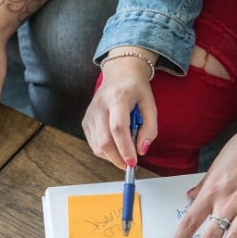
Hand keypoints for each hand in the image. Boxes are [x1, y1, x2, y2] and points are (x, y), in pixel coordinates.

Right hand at [82, 48, 157, 168]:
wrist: (119, 74)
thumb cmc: (136, 89)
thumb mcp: (150, 105)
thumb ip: (149, 129)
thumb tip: (141, 150)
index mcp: (117, 98)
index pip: (118, 127)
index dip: (125, 148)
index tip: (132, 162)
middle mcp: (100, 106)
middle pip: (104, 140)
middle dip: (118, 158)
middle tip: (130, 163)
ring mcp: (90, 114)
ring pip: (97, 146)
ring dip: (112, 156)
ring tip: (125, 150)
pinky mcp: (85, 121)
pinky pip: (94, 144)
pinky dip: (105, 151)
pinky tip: (115, 145)